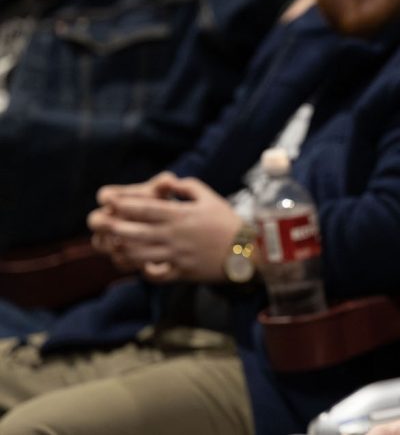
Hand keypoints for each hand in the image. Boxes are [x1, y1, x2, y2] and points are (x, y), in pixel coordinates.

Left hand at [90, 174, 240, 283]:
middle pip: (132, 232)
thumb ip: (188, 187)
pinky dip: (141, 270)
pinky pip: (154, 274)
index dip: (122, 203)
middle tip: (94, 221)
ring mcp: (175, 256)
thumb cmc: (228, 222)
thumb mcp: (210, 197)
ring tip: (107, 242)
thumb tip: (170, 183)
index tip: (106, 199)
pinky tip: (135, 264)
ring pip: (137, 254)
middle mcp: (173, 236)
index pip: (144, 208)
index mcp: (180, 216)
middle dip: (109, 226)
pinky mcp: (180, 272)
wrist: (247, 252)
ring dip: (118, 248)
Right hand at [92, 172, 178, 270]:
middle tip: (113, 226)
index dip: (109, 198)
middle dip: (102, 223)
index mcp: (116, 199)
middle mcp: (109, 219)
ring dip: (113, 245)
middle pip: (94, 220)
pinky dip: (129, 261)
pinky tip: (144, 260)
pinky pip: (119, 260)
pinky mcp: (123, 256)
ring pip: (101, 244)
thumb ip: (164, 187)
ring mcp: (112, 238)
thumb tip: (169, 181)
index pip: (104, 195)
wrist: (171, 227)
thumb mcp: (164, 195)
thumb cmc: (163, 204)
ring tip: (128, 245)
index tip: (116, 201)